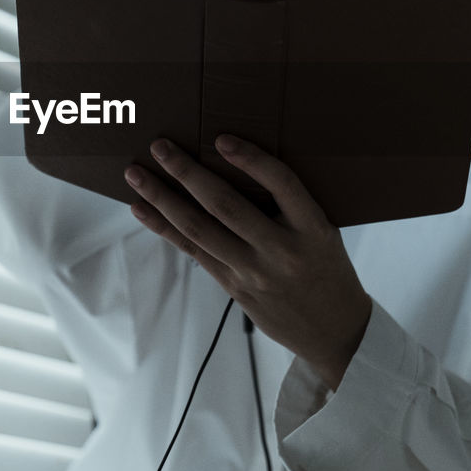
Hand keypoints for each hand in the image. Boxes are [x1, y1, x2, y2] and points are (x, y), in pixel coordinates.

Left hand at [124, 135, 372, 389]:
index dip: (251, 160)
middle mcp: (281, 250)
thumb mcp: (325, 232)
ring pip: (199, 229)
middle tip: (160, 146)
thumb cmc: (328, 269)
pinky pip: (193, 251)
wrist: (334, 331)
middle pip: (225, 206)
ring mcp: (253, 272)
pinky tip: (143, 209)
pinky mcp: (234, 287)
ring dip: (163, 198)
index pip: (282, 184)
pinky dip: (165, 228)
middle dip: (188, 173)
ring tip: (136, 174)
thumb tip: (242, 164)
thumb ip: (291, 205)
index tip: (221, 139)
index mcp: (313, 229)